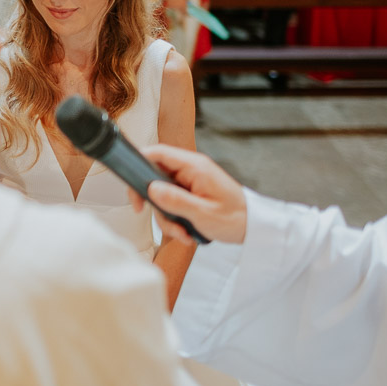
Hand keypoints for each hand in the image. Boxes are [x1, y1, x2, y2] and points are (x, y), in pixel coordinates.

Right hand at [128, 144, 248, 243]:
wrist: (255, 228)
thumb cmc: (237, 218)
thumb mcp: (203, 213)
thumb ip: (175, 200)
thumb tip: (151, 189)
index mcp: (194, 167)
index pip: (158, 153)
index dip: (139, 164)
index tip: (131, 185)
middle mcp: (190, 170)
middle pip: (155, 177)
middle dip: (153, 201)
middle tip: (149, 214)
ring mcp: (190, 182)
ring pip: (162, 194)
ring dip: (167, 217)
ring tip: (182, 232)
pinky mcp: (191, 194)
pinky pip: (172, 203)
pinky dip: (175, 219)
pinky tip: (187, 231)